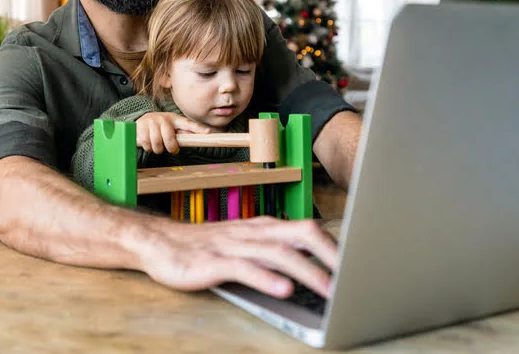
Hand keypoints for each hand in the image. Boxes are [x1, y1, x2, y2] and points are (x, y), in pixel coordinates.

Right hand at [135, 217, 337, 298]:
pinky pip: (244, 268)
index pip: (308, 229)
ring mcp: (233, 245)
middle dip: (331, 255)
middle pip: (301, 235)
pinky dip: (266, 279)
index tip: (360, 264)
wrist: (158, 242)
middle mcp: (253, 232)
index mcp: (263, 227)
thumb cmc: (205, 248)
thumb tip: (311, 269)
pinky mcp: (214, 262)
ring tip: (330, 289)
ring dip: (307, 270)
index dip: (335, 246)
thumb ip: (273, 253)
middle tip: (355, 277)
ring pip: (277, 253)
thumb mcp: (244, 246)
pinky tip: (283, 290)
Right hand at [136, 112, 209, 154]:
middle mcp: (163, 118)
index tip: (207, 132)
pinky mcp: (140, 126)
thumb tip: (198, 138)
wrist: (142, 120)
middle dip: (171, 148)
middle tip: (171, 149)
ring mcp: (151, 122)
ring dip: (158, 149)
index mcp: (174, 119)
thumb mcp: (173, 127)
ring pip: (157, 144)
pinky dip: (148, 148)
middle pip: (169, 139)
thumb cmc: (162, 127)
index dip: (198, 129)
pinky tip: (149, 144)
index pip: (188, 124)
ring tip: (158, 146)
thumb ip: (183, 133)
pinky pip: (146, 144)